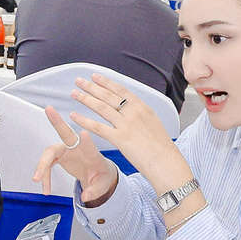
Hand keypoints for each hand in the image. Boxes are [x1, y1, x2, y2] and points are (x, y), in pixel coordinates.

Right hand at [34, 106, 114, 197]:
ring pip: (50, 152)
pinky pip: (47, 164)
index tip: (83, 134)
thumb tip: (86, 197)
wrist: (97, 174)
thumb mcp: (102, 185)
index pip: (89, 146)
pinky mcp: (59, 156)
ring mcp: (67, 150)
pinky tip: (46, 189)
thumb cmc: (102, 175)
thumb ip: (94, 191)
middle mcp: (78, 148)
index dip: (86, 140)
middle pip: (66, 133)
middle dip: (57, 121)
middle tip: (48, 109)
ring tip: (37, 180)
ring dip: (42, 165)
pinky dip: (44, 176)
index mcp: (92, 154)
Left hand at [64, 74, 185, 181]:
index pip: (121, 90)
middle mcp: (134, 113)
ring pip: (101, 108)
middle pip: (108, 96)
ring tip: (74, 93)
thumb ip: (141, 114)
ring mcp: (127, 125)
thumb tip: (131, 109)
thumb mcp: (153, 123)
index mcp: (143, 108)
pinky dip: (84, 120)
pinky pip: (98, 127)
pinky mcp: (120, 139)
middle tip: (78, 80)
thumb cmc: (161, 148)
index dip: (106, 82)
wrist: (167, 163)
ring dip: (85, 99)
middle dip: (91, 87)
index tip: (94, 76)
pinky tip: (74, 115)